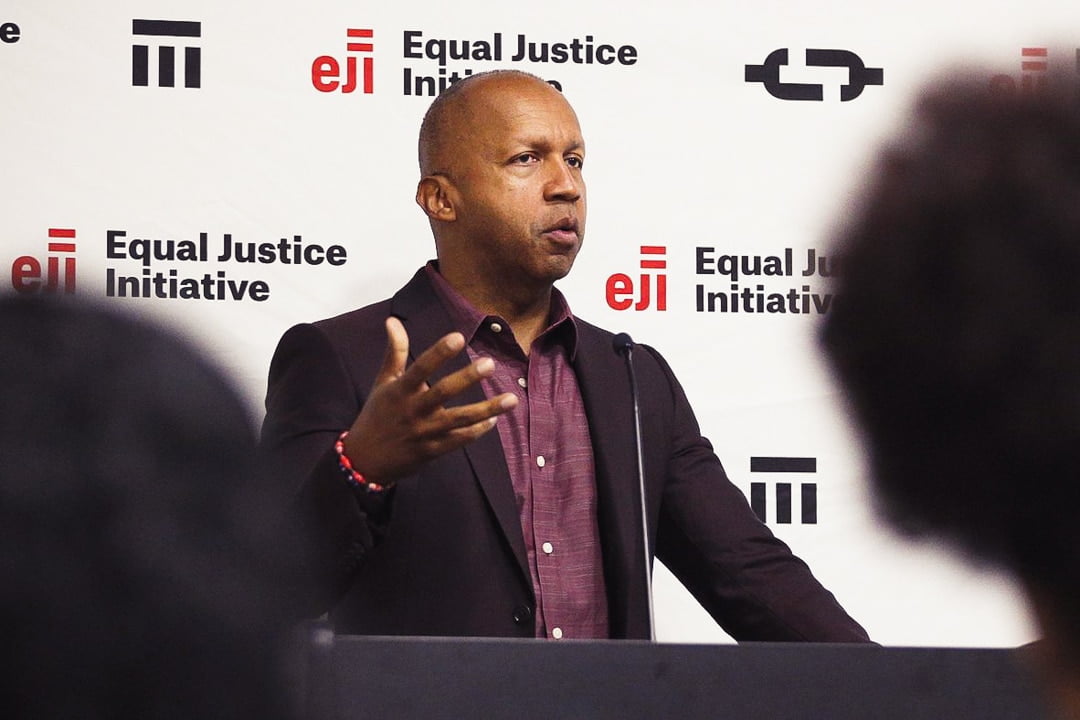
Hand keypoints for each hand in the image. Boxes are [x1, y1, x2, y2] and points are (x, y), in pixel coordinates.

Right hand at [343, 317, 517, 483]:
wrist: (365, 460)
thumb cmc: (377, 415)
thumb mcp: (383, 382)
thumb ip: (394, 352)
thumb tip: (393, 320)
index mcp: (400, 391)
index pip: (420, 367)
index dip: (438, 353)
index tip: (458, 337)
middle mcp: (413, 410)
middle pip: (443, 392)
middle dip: (467, 378)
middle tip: (490, 364)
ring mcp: (424, 432)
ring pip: (459, 420)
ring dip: (487, 410)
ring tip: (512, 399)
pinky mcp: (432, 450)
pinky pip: (459, 440)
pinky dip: (477, 431)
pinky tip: (495, 419)